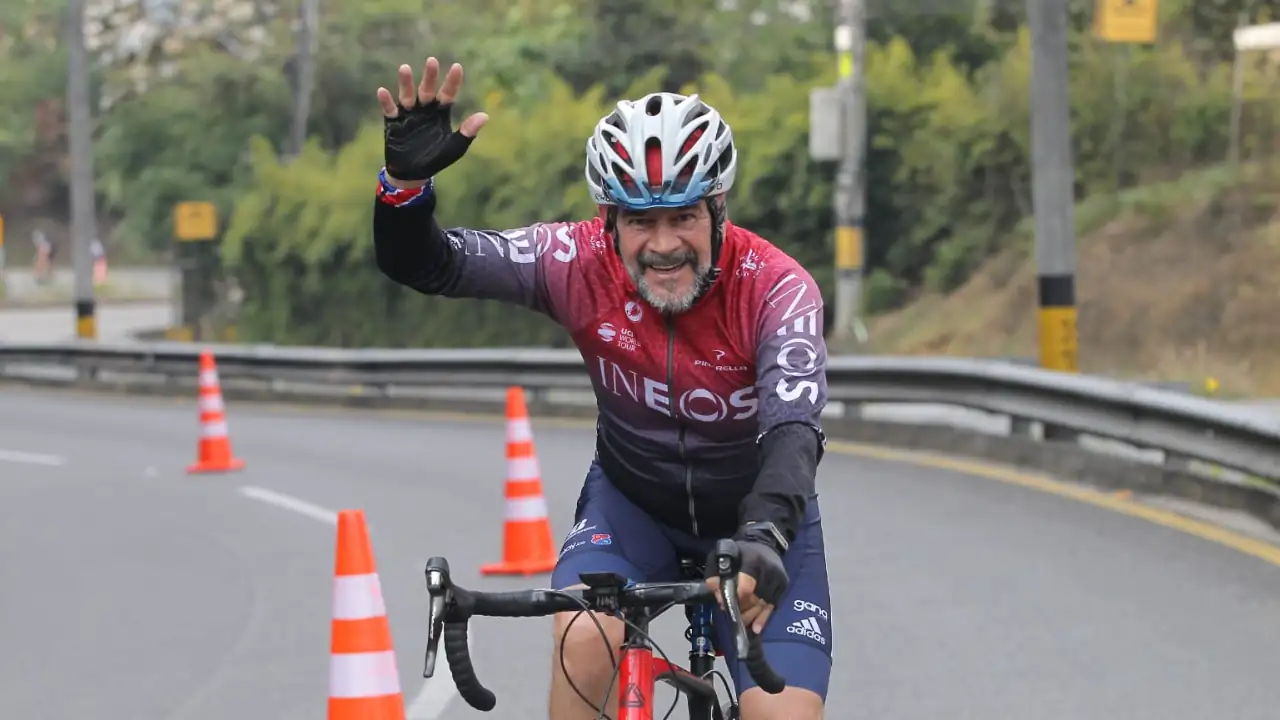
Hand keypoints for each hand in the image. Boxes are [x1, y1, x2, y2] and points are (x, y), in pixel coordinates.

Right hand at [376, 57, 488, 186]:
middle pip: (427, 90)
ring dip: (406, 83)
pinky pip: (389, 110)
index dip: (452, 81)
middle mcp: (424, 109)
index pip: (448, 94)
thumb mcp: (454, 147)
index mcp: (440, 113)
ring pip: (407, 95)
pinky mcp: (393, 122)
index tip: (457, 67)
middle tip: (432, 61)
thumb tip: (485, 116)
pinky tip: (382, 91)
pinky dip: (386, 101)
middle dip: (430, 76)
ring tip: (405, 68)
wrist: (412, 173)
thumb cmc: (436, 159)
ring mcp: (408, 114)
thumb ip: (468, 132)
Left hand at [705, 540, 788, 634]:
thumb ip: (715, 574)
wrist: (765, 543)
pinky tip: (756, 628)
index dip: (737, 598)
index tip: (726, 603)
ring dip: (751, 616)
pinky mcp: (783, 586)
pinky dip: (763, 618)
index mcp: (753, 560)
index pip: (747, 584)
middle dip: (742, 609)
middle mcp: (769, 571)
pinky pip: (772, 606)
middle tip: (732, 616)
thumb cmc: (740, 551)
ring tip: (741, 624)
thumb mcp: (721, 556)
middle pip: (756, 598)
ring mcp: (778, 579)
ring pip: (764, 605)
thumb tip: (717, 595)